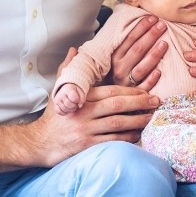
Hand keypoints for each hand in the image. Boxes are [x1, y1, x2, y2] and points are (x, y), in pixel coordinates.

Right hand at [28, 82, 160, 166]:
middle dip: (139, 102)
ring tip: (151, 117)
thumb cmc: (53, 116)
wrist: (39, 143)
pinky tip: (138, 135)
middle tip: (156, 101)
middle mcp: (84, 113)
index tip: (146, 90)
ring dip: (137, 120)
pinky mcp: (87, 146)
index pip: (110, 91)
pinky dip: (127, 138)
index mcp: (81, 98)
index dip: (130, 90)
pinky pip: (112, 141)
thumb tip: (73, 50)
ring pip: (118, 124)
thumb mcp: (58, 91)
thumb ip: (68, 70)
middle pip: (117, 105)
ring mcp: (86, 130)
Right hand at [54, 83, 85, 113]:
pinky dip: (64, 112)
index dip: (77, 100)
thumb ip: (82, 98)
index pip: (74, 98)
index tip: (77, 99)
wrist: (66, 90)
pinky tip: (67, 109)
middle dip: (74, 106)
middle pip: (69, 105)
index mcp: (68, 89)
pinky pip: (59, 112)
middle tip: (75, 103)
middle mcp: (61, 94)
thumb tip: (80, 106)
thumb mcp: (80, 92)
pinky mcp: (55, 105)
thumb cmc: (75, 91)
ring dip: (70, 110)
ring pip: (64, 109)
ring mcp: (57, 100)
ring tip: (72, 105)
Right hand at [110, 14, 167, 90]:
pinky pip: (143, 87)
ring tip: (165, 44)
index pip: (129, 39)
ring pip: (141, 67)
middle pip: (137, 50)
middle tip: (162, 25)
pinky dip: (151, 80)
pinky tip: (159, 72)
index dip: (141, 27)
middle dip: (150, 36)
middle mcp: (119, 68)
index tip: (153, 17)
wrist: (109, 97)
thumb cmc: (119, 71)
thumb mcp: (118, 57)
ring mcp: (126, 82)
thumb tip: (142, 21)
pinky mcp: (133, 94)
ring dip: (153, 55)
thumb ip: (127, 43)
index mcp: (115, 56)